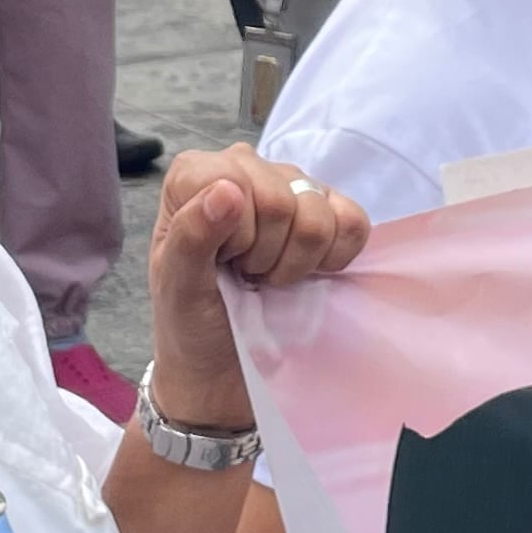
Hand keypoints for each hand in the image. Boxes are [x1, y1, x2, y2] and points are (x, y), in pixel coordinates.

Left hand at [146, 148, 368, 425]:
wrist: (224, 364)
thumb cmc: (191, 320)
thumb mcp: (177, 286)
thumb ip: (191, 235)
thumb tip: (227, 189)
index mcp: (196, 175)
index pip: (236, 181)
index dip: (236, 234)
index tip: (222, 262)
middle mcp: (245, 167)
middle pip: (283, 201)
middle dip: (266, 254)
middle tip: (245, 275)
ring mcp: (292, 186)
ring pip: (320, 215)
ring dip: (296, 263)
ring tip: (268, 275)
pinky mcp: (331, 212)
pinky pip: (354, 222)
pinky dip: (334, 258)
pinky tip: (306, 271)